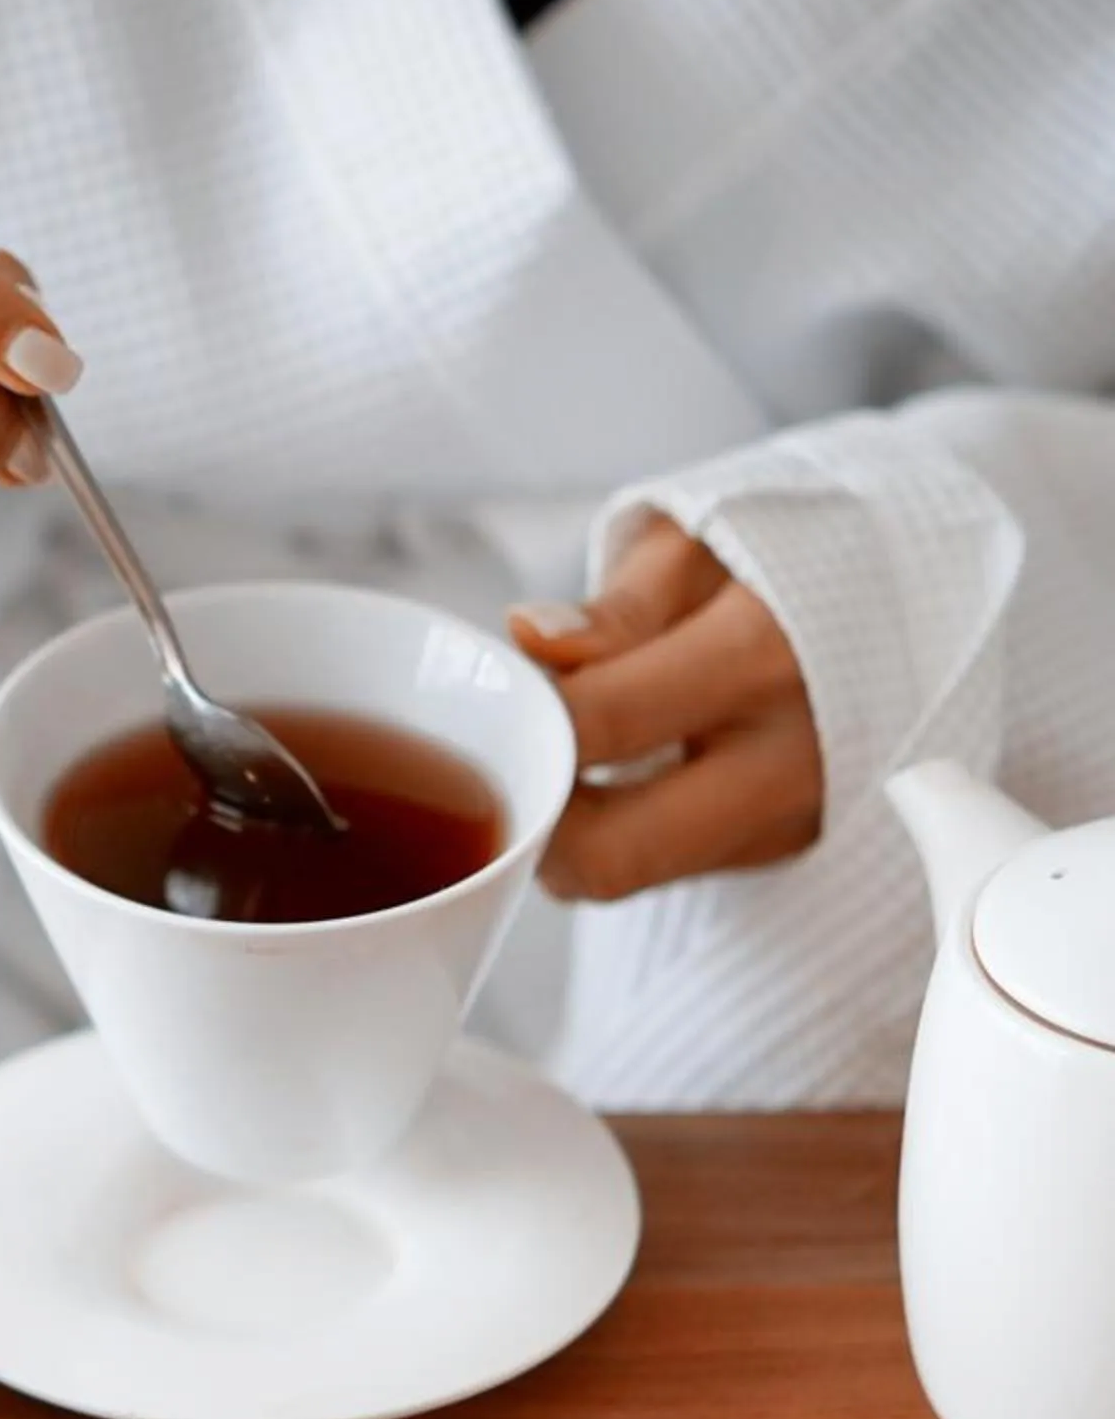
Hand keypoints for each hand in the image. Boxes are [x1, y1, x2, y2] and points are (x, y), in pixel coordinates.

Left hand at [510, 512, 822, 899]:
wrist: (919, 595)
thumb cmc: (792, 553)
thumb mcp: (705, 541)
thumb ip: (618, 607)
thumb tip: (530, 640)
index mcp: (762, 659)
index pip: (597, 725)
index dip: (521, 717)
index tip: (498, 692)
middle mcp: (784, 764)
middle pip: (608, 858)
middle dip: (532, 819)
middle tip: (514, 755)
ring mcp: (789, 824)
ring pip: (629, 876)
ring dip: (570, 831)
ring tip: (568, 747)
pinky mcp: (785, 852)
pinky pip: (667, 864)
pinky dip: (619, 830)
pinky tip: (618, 769)